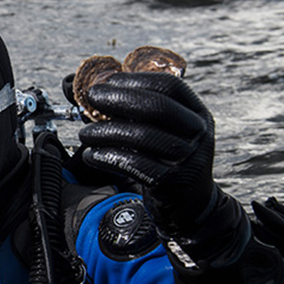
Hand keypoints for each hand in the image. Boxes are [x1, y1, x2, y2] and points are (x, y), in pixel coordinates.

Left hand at [77, 72, 216, 234]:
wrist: (190, 202)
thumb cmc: (165, 158)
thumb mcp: (163, 130)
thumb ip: (135, 110)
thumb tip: (87, 88)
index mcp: (196, 112)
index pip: (169, 87)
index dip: (136, 80)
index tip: (108, 81)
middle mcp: (198, 132)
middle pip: (158, 107)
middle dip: (119, 99)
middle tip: (93, 98)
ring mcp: (187, 158)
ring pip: (143, 136)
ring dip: (107, 131)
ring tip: (86, 133)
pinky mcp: (171, 182)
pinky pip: (135, 164)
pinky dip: (108, 157)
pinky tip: (92, 154)